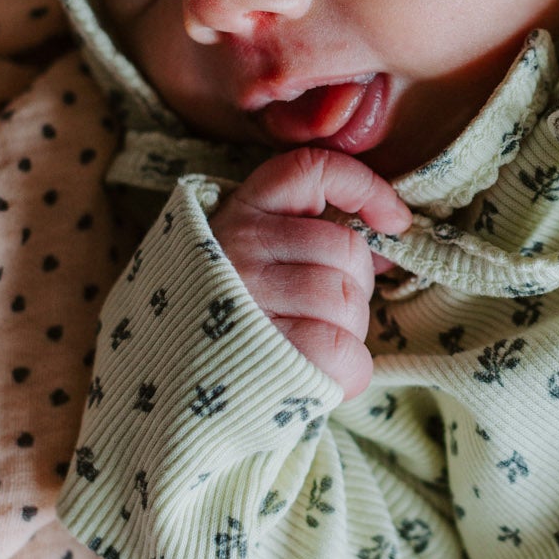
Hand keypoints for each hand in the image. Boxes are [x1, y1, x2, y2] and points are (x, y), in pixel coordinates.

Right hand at [212, 147, 411, 400]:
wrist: (165, 387)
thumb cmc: (229, 318)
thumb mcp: (253, 257)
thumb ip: (310, 237)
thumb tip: (387, 237)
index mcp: (240, 212)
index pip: (311, 170)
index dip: (364, 186)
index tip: (394, 221)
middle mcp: (239, 245)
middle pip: (346, 249)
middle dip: (355, 286)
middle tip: (325, 312)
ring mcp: (248, 297)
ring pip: (346, 301)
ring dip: (349, 330)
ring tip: (314, 345)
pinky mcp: (262, 353)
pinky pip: (342, 352)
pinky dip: (349, 370)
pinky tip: (323, 376)